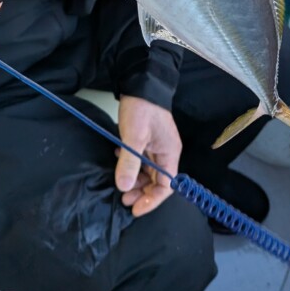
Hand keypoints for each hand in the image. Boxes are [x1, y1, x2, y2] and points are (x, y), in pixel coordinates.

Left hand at [115, 95, 181, 216]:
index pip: (166, 186)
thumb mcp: (134, 137)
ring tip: (119, 184)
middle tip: (123, 199)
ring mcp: (157, 146)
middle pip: (157, 181)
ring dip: (135, 181)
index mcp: (169, 153)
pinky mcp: (147, 139)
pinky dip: (131, 166)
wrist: (141, 81)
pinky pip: (141, 161)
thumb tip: (124, 187)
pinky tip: (119, 162)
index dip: (151, 200)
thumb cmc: (142, 108)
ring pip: (148, 172)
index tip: (134, 209)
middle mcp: (166, 152)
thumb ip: (129, 163)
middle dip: (141, 193)